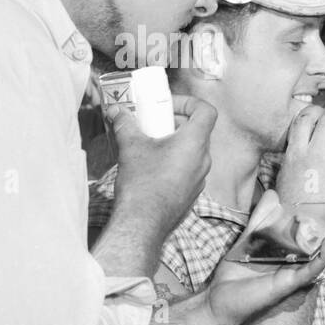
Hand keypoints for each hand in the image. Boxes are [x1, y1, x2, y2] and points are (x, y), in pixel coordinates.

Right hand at [111, 94, 215, 236]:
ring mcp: (200, 178)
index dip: (190, 102)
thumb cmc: (142, 182)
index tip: (168, 106)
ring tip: (148, 144)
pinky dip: (174, 161)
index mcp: (195, 143)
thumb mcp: (131, 146)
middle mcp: (204, 160)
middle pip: (198, 130)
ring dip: (173, 142)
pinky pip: (188, 169)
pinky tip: (151, 166)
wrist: (145, 222)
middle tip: (152, 123)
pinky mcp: (192, 192)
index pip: (207, 111)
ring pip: (192, 151)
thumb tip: (117, 111)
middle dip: (174, 122)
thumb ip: (125, 124)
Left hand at [202, 188, 324, 324]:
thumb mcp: (251, 236)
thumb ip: (264, 216)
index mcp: (299, 251)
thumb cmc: (236, 273)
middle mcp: (304, 262)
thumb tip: (273, 194)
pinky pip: (312, 270)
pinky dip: (323, 256)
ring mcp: (300, 274)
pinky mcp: (290, 283)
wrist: (219, 297)